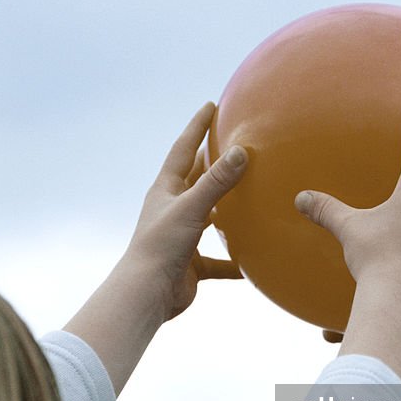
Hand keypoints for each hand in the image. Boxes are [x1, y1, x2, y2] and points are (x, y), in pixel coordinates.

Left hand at [125, 103, 247, 321]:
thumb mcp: (191, 208)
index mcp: (166, 190)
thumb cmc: (161, 246)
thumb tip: (241, 152)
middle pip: (197, 180)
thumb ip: (216, 181)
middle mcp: (173, 209)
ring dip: (227, 208)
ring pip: (209, 216)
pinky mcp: (192, 263)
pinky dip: (234, 259)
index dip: (197, 127)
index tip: (211, 106)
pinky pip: (218, 259)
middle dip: (214, 163)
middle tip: (235, 144)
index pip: (184, 149)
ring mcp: (182, 236)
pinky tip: (253, 260)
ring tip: (252, 196)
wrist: (147, 294)